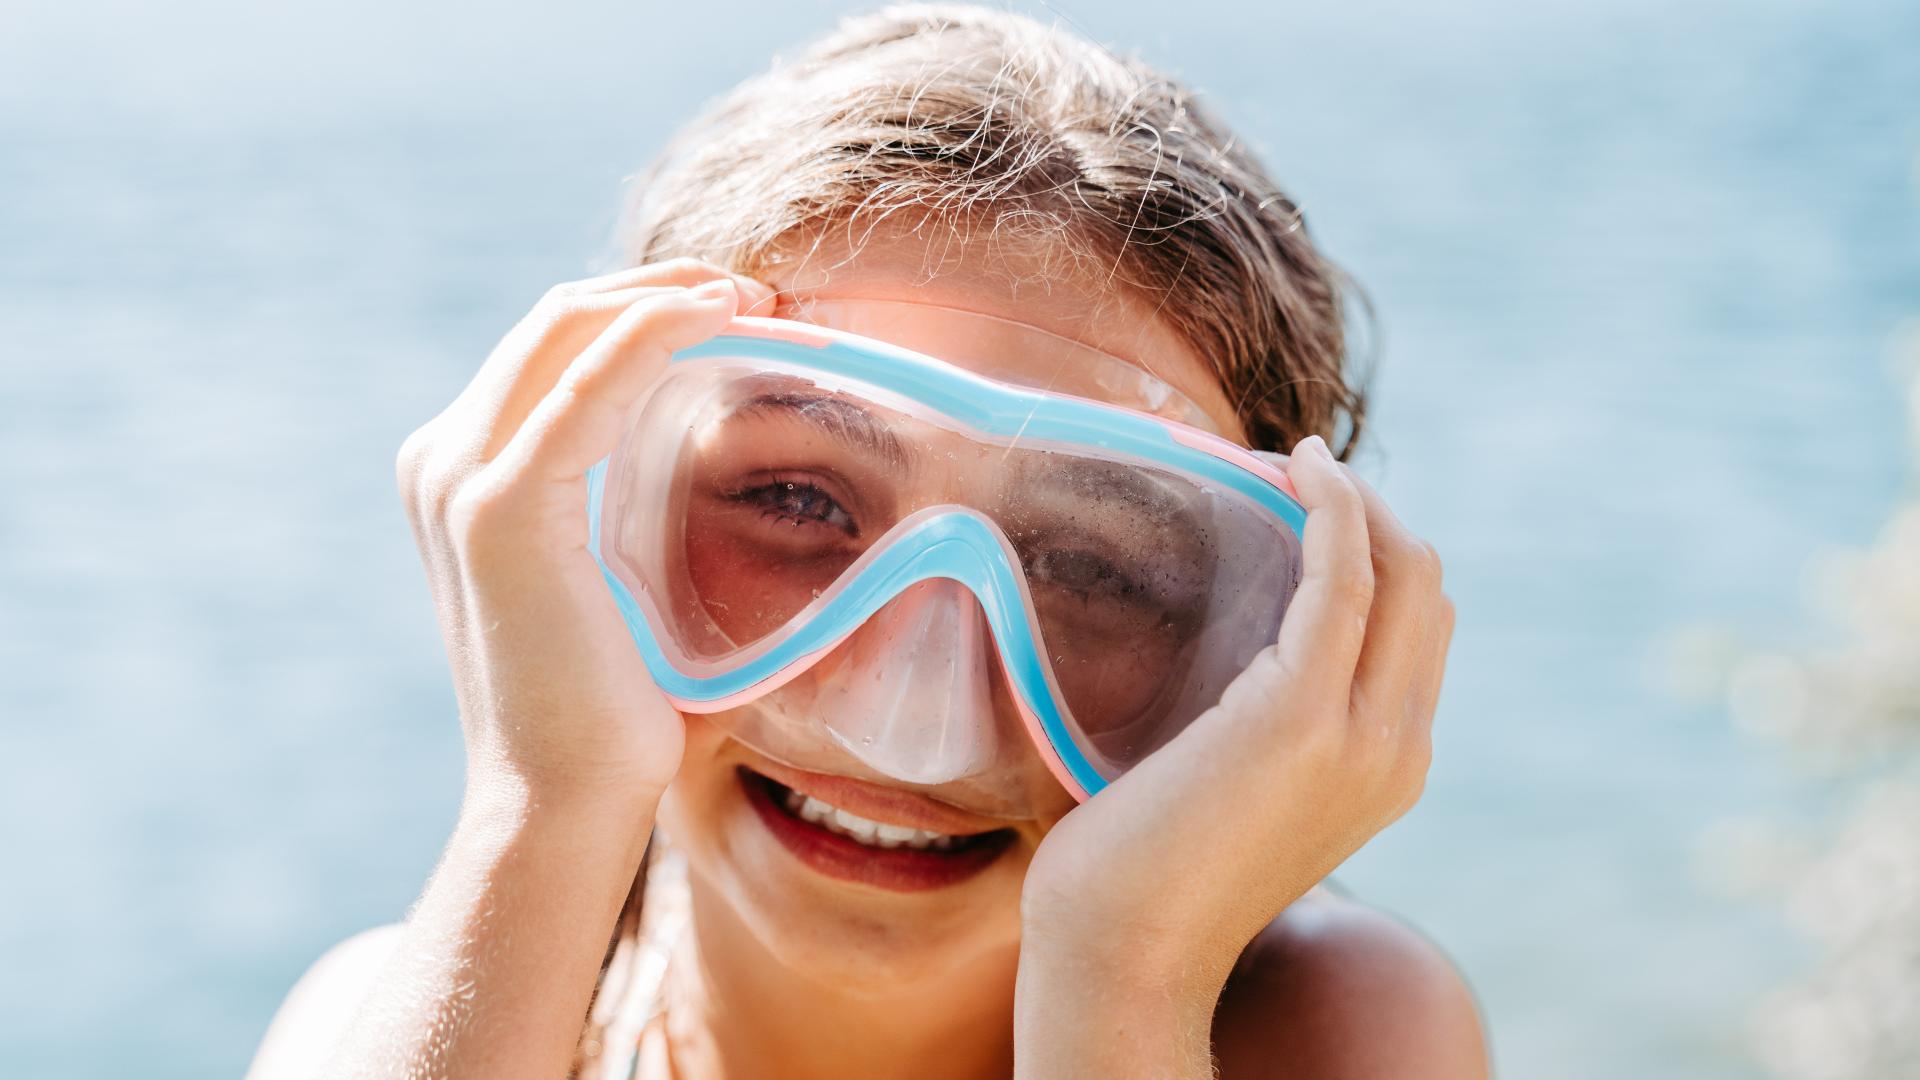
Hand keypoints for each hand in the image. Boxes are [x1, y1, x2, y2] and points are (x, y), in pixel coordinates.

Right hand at [397, 260, 775, 812]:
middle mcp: (443, 462)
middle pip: (554, 319)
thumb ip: (622, 512)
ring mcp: (462, 479)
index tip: (733, 308)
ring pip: (567, 328)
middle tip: (753, 292)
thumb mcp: (607, 583)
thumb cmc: (603, 711)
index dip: (641, 308)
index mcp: (461, 474)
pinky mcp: (504, 507)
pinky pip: (589, 381)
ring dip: (666, 297)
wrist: (559, 801)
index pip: (549, 347)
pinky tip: (717, 316)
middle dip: (658, 287)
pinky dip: (653, 332)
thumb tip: (712, 475)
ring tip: (751, 298)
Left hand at [1017, 434, 1452, 1046]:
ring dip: (1351, 498)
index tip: (1305, 503)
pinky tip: (1293, 472)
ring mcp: (1362, 734)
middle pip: (1428, 588)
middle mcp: (1399, 750)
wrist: (1124, 952)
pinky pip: (1344, 576)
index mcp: (1388, 768)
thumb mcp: (1233, 793)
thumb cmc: (1146, 874)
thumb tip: (1228, 668)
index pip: (1420, 630)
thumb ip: (1261, 734)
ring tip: (1285, 462)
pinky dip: (1330, 508)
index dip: (1378, 552)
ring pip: (1401, 570)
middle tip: (1290, 469)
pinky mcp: (1302, 712)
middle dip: (1372, 511)